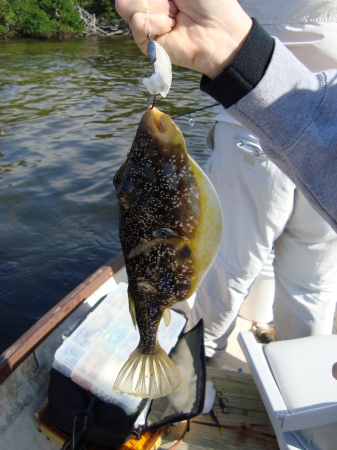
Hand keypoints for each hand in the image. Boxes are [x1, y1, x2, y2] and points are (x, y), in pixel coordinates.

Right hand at [116, 0, 251, 78]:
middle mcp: (148, 2)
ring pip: (124, 5)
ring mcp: (146, 21)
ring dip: (154, 5)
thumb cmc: (210, 2)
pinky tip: (171, 27)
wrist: (220, 31)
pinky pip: (137, 23)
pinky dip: (156, 22)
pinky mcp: (146, 43)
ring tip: (174, 14)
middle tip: (173, 1)